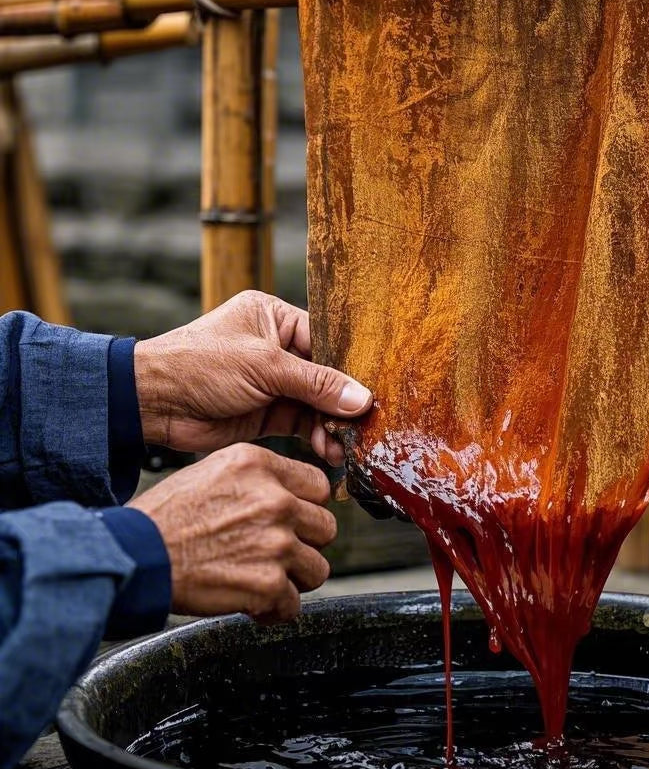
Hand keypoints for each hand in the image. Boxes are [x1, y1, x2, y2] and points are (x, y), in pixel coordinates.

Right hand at [131, 443, 334, 623]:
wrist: (135, 557)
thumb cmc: (164, 518)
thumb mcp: (213, 471)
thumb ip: (257, 480)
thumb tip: (288, 494)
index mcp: (260, 466)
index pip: (318, 486)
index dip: (307, 507)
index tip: (297, 521)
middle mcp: (275, 501)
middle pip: (324, 528)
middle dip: (304, 545)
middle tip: (277, 554)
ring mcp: (276, 543)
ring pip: (317, 568)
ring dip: (294, 579)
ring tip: (266, 579)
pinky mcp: (268, 583)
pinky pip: (292, 605)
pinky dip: (274, 610)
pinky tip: (253, 603)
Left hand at [134, 290, 371, 462]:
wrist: (151, 403)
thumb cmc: (200, 365)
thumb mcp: (264, 367)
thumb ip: (316, 383)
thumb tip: (362, 399)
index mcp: (275, 318)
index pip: (326, 340)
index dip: (351, 365)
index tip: (376, 388)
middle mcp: (278, 348)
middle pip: (326, 375)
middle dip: (345, 401)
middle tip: (368, 423)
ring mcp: (273, 383)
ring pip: (317, 404)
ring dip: (332, 424)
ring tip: (347, 444)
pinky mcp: (267, 413)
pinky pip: (303, 424)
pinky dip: (317, 437)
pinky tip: (330, 450)